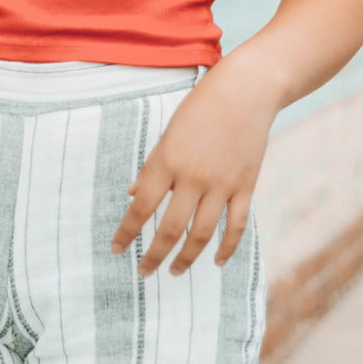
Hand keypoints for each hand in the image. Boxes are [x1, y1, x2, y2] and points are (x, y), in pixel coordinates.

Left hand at [109, 58, 278, 277]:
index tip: (116, 249)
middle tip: (144, 272)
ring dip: (186, 259)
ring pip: (202, 235)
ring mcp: (222, 184)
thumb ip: (152, 166)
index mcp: (168, 161)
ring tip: (174, 272)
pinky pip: (235, 226)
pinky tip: (216, 261)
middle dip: (154, 255)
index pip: (141, 206)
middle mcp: (193, 177)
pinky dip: (226, 248)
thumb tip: (132, 194)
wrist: (246, 91)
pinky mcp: (246, 186)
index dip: (127, 231)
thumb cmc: (201, 107)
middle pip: (170, 229)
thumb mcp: (169, 132)